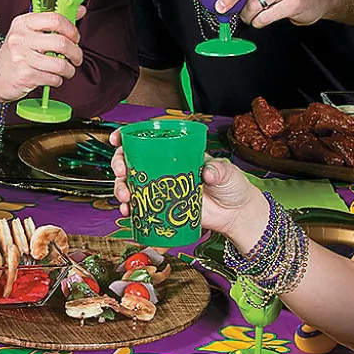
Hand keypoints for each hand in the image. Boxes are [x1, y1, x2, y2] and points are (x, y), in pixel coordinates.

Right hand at [0, 11, 83, 101]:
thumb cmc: (16, 53)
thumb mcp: (30, 32)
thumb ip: (55, 22)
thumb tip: (80, 10)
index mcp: (23, 22)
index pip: (55, 19)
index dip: (71, 29)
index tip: (75, 37)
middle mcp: (20, 38)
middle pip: (61, 42)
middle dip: (76, 53)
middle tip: (77, 57)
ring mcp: (21, 57)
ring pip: (60, 64)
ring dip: (69, 70)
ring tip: (67, 70)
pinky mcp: (25, 76)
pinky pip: (53, 78)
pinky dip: (58, 80)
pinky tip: (53, 78)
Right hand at [110, 136, 269, 249]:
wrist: (236, 214)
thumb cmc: (231, 186)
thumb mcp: (227, 172)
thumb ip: (219, 170)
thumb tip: (207, 173)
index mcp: (176, 154)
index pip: (147, 141)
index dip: (128, 139)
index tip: (117, 139)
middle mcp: (163, 169)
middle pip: (131, 162)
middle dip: (119, 164)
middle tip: (122, 172)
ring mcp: (161, 190)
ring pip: (131, 185)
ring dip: (121, 189)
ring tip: (125, 197)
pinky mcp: (163, 209)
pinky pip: (140, 208)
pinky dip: (130, 209)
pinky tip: (128, 212)